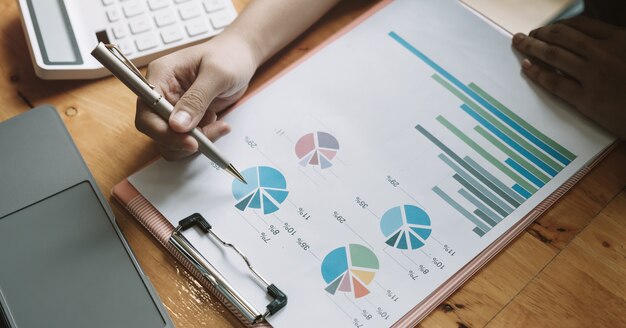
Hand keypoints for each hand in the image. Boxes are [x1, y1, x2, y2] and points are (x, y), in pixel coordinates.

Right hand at [136, 35, 256, 159]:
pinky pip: (186, 139)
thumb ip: (197, 99)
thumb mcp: (217, 74)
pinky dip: (203, 139)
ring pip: (171, 140)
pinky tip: (218, 124)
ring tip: (218, 125)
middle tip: (211, 134)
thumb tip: (177, 125)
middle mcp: (163, 93)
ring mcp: (174, 107)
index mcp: (161, 76)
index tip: (190, 141)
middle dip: (184, 139)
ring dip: (195, 141)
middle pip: (157, 130)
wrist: (241, 57)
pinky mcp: (187, 117)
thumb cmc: (229, 56)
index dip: (163, 131)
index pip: (147, 111)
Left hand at [511, 16, 625, 139]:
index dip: (559, 26)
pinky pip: (555, 82)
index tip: (546, 29)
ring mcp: (595, 76)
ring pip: (553, 55)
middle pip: (561, 37)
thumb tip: (592, 44)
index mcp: (620, 39)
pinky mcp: (587, 99)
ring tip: (519, 44)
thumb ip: (616, 46)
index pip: (581, 25)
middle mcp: (605, 53)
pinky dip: (537, 73)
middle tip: (526, 36)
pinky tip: (526, 67)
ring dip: (532, 48)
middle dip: (539, 33)